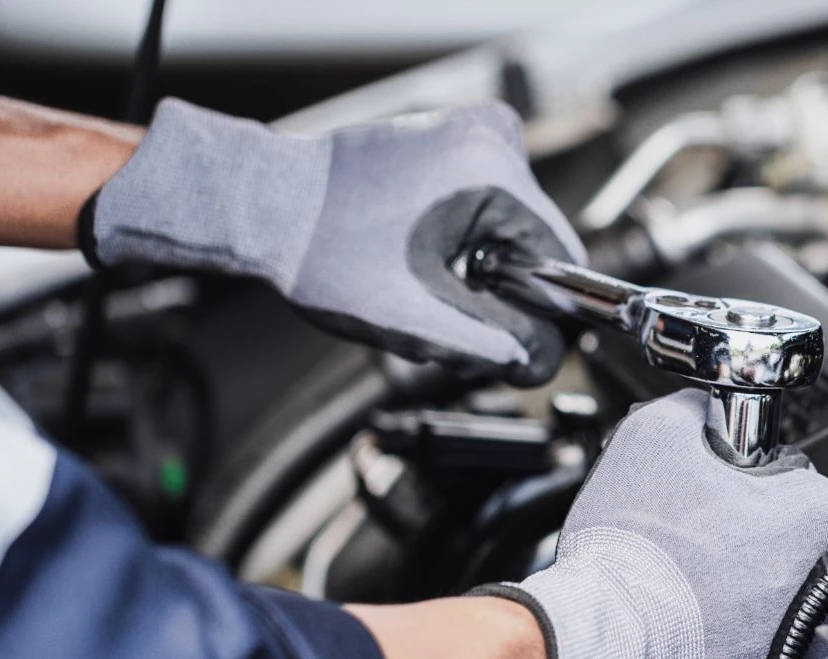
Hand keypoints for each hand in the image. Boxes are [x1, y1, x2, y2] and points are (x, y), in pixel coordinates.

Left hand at [86, 99, 581, 385]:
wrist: (264, 206)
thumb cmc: (323, 253)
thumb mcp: (418, 318)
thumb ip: (495, 344)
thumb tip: (545, 361)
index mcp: (492, 172)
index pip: (563, 258)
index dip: (544, 311)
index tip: (507, 338)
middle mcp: (490, 135)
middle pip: (536, 243)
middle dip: (502, 289)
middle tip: (441, 309)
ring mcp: (471, 129)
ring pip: (512, 228)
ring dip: (481, 268)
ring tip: (422, 279)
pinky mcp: (452, 136)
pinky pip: (487, 204)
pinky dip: (464, 240)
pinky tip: (417, 252)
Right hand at [472, 390, 827, 658]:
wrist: (604, 644)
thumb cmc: (632, 552)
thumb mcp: (653, 433)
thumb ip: (693, 408)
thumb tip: (703, 409)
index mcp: (811, 514)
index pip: (794, 477)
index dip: (744, 477)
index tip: (714, 489)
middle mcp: (820, 582)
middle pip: (784, 540)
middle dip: (742, 533)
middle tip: (691, 536)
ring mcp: (796, 642)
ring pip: (766, 596)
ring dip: (732, 586)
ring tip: (681, 581)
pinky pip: (746, 649)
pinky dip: (719, 639)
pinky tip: (681, 623)